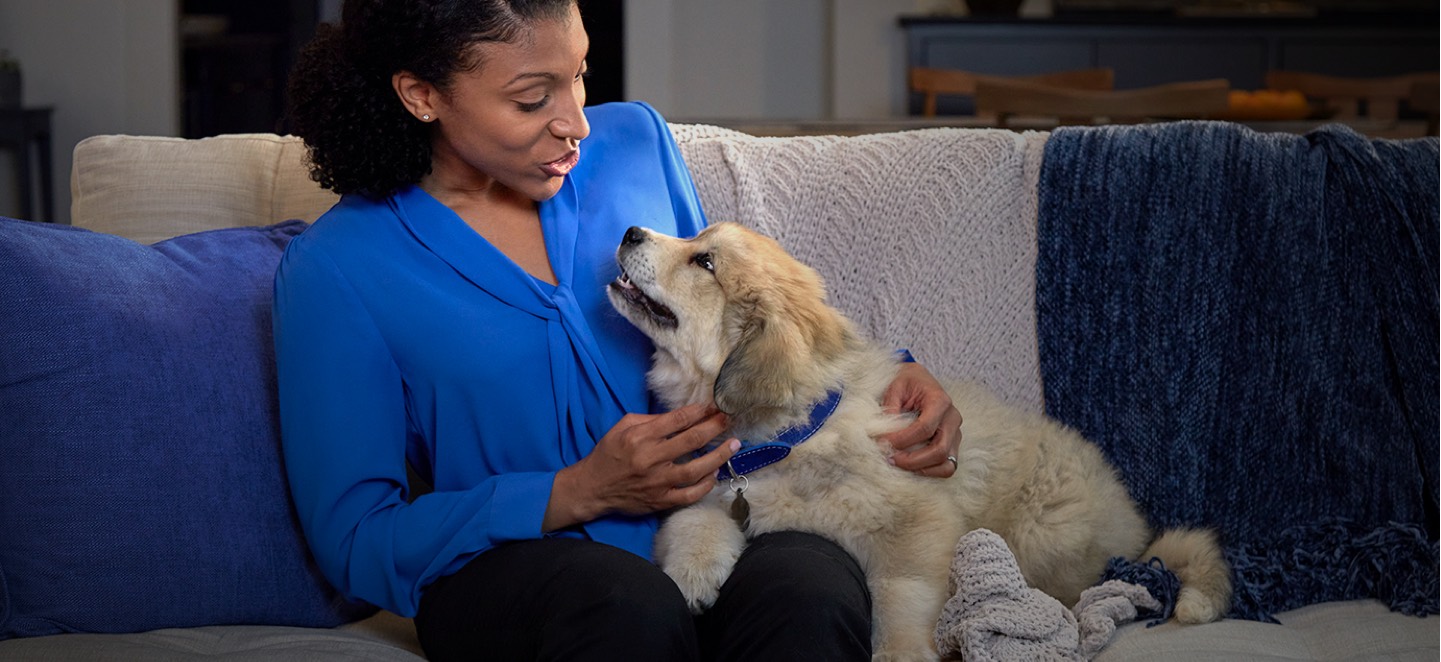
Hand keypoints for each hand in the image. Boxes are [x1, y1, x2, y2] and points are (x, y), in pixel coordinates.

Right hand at [545, 403, 738, 530]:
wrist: (593, 488)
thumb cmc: (609, 453)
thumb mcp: (622, 427)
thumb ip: (650, 420)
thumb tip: (680, 415)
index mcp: (640, 437)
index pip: (677, 420)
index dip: (700, 411)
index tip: (714, 405)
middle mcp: (650, 459)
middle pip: (691, 440)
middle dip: (714, 427)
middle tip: (728, 419)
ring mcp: (657, 482)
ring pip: (696, 469)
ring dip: (718, 456)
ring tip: (733, 445)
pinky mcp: (660, 500)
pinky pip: (689, 494)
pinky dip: (705, 485)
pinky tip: (715, 474)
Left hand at [878, 361, 961, 477]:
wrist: (918, 380)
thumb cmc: (907, 382)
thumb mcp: (895, 386)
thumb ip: (890, 407)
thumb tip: (883, 433)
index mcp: (940, 401)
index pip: (924, 428)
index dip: (902, 440)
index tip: (882, 443)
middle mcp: (953, 418)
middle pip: (939, 450)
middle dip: (912, 460)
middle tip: (889, 459)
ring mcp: (955, 433)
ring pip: (947, 464)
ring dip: (922, 469)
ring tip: (899, 464)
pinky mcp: (952, 444)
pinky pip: (947, 466)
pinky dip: (929, 471)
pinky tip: (910, 466)